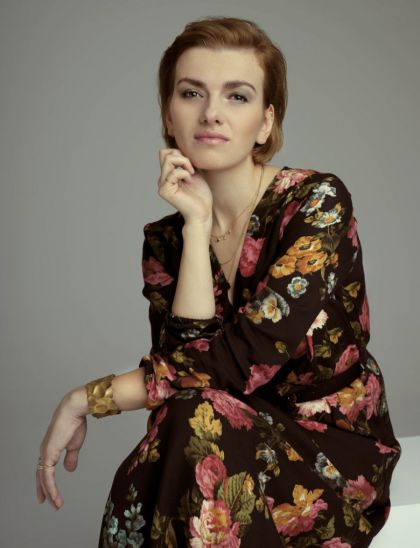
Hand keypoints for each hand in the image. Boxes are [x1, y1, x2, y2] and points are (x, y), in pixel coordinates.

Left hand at [36, 392, 87, 510]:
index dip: (46, 482)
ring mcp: (45, 453)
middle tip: (48, 503)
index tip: (49, 494)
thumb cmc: (75, 423)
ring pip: (44, 478)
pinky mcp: (48, 454)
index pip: (45, 469)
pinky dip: (50, 487)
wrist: (74, 411)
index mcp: (50, 449)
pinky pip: (47, 475)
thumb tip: (69, 469)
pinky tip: (54, 495)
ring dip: (50, 493)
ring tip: (56, 504)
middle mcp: (44, 452)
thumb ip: (71, 457)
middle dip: (45, 491)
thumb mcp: (74, 445)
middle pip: (41, 476)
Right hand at [158, 148, 212, 225]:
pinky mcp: (165, 191)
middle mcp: (162, 179)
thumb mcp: (194, 172)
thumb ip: (185, 161)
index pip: (165, 153)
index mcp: (167, 174)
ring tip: (192, 173)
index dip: (179, 153)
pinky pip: (173, 172)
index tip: (191, 164)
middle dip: (182, 156)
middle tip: (192, 169)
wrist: (203, 211)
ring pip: (168, 160)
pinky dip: (184, 173)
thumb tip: (178, 147)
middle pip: (165, 153)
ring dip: (184, 163)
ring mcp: (162, 185)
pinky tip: (190, 180)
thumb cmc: (201, 194)